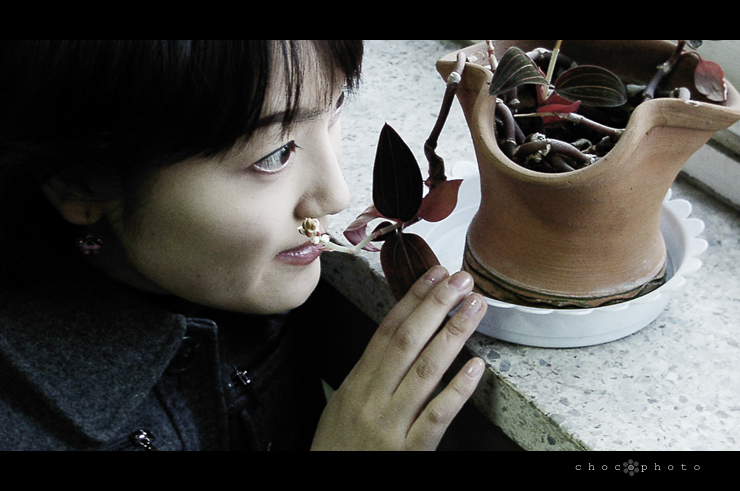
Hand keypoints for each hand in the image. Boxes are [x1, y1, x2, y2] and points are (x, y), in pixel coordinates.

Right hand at [311, 265, 486, 449]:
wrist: (324, 488)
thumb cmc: (337, 448)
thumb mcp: (344, 403)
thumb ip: (370, 373)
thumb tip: (396, 338)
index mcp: (357, 382)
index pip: (387, 330)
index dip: (413, 299)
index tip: (434, 274)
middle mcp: (372, 397)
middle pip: (407, 341)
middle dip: (436, 305)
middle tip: (461, 279)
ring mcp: (390, 424)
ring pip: (425, 370)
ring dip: (454, 334)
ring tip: (475, 307)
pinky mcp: (408, 452)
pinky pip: (436, 417)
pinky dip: (457, 390)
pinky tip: (477, 367)